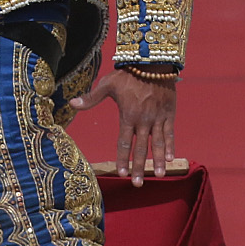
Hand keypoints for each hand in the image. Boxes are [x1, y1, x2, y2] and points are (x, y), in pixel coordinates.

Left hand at [73, 68, 174, 186]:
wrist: (152, 61)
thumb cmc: (127, 74)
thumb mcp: (107, 84)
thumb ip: (91, 98)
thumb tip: (72, 103)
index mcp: (128, 116)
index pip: (124, 142)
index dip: (123, 159)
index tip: (122, 173)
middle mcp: (143, 120)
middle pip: (141, 148)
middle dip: (140, 167)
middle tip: (138, 183)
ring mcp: (158, 118)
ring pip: (158, 144)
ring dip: (159, 161)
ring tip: (160, 176)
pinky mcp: (169, 113)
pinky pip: (170, 132)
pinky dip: (171, 145)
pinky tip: (172, 158)